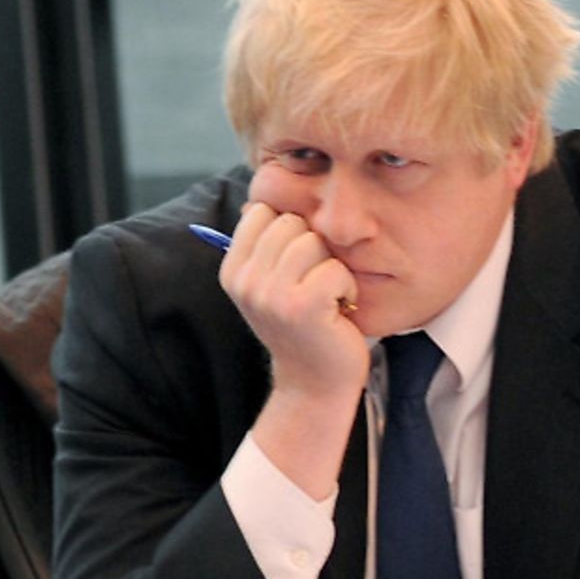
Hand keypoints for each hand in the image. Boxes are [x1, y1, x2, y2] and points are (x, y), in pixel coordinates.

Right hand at [218, 201, 366, 402]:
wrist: (315, 383)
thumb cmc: (304, 328)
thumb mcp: (272, 284)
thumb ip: (265, 243)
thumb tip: (262, 194)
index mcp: (233, 270)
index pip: (263, 210)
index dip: (291, 231)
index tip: (297, 267)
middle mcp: (245, 282)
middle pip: (290, 221)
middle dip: (313, 248)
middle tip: (314, 286)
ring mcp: (270, 295)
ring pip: (313, 241)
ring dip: (331, 267)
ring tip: (326, 297)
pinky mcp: (302, 307)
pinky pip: (334, 268)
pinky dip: (346, 287)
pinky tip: (338, 309)